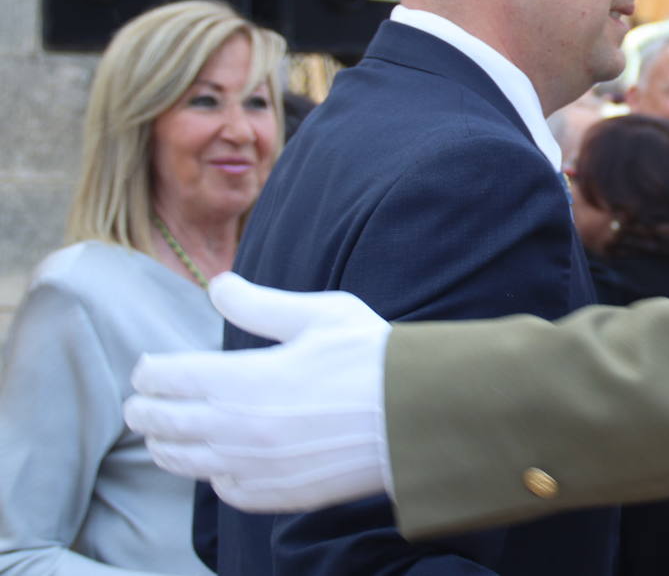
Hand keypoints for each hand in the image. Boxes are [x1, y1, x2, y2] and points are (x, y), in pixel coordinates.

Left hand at [123, 273, 392, 512]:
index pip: (164, 378)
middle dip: (145, 410)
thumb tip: (216, 285)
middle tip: (140, 403)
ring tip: (161, 438)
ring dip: (166, 447)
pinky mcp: (278, 493)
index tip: (147, 367)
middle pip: (162, 424)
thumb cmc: (372, 358)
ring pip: (185, 462)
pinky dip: (212, 475)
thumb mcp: (319, 314)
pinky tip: (217, 464)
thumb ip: (258, 304)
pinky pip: (226, 488)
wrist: (416, 415)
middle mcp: (235, 429)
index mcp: (240, 380)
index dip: (148, 371)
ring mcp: (254, 466)